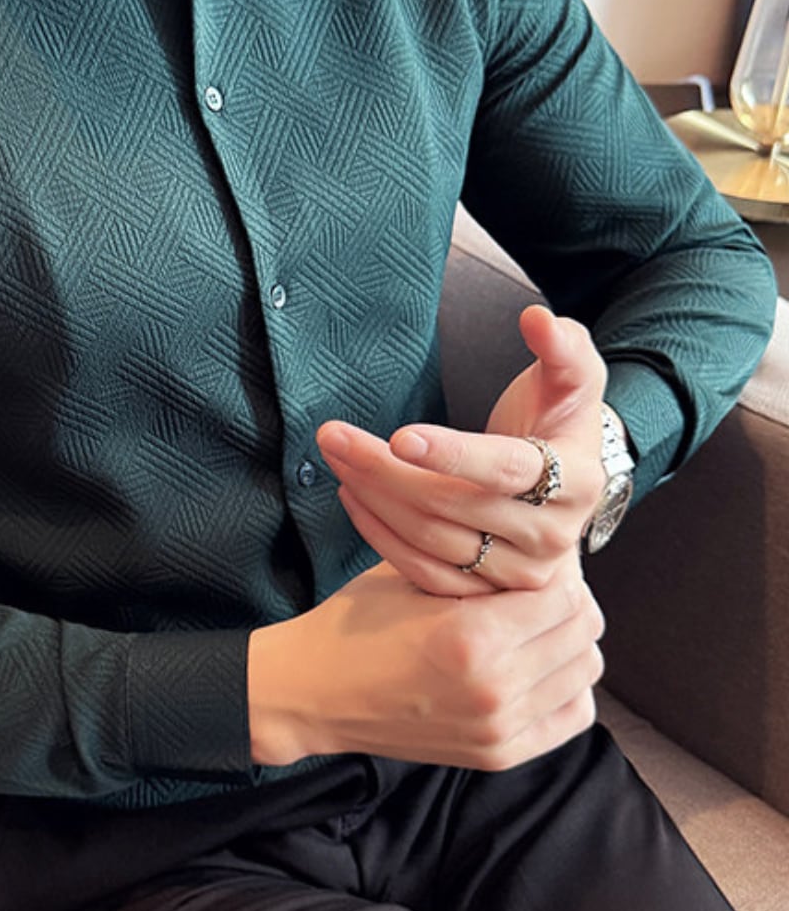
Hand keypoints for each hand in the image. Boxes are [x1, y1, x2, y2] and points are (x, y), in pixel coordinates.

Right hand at [248, 556, 603, 770]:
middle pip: (584, 632)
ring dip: (569, 642)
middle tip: (540, 589)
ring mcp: (501, 728)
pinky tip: (536, 666)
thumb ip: (480, 564)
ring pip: (586, 672)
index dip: (558, 571)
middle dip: (569, 602)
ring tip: (536, 626)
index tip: (538, 561)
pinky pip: (573, 715)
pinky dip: (566, 686)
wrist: (314, 692)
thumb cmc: (355, 625)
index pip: (566, 595)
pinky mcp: (499, 754)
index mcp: (472, 636)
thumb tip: (541, 552)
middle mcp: (496, 687)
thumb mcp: (413, 575)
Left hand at [316, 307, 606, 597]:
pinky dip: (380, 537)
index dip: (453, 454)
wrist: (563, 484)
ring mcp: (519, 571)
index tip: (399, 436)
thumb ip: (561, 345)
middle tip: (333, 435)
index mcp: (578, 480)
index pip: (507, 469)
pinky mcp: (485, 592)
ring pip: (433, 539)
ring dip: (374, 497)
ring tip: (336, 456)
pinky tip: (351, 497)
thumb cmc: (558, 420)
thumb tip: (537, 318)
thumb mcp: (573, 377)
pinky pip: (424, 572)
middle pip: (454, 505)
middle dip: (385, 469)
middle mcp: (552, 535)